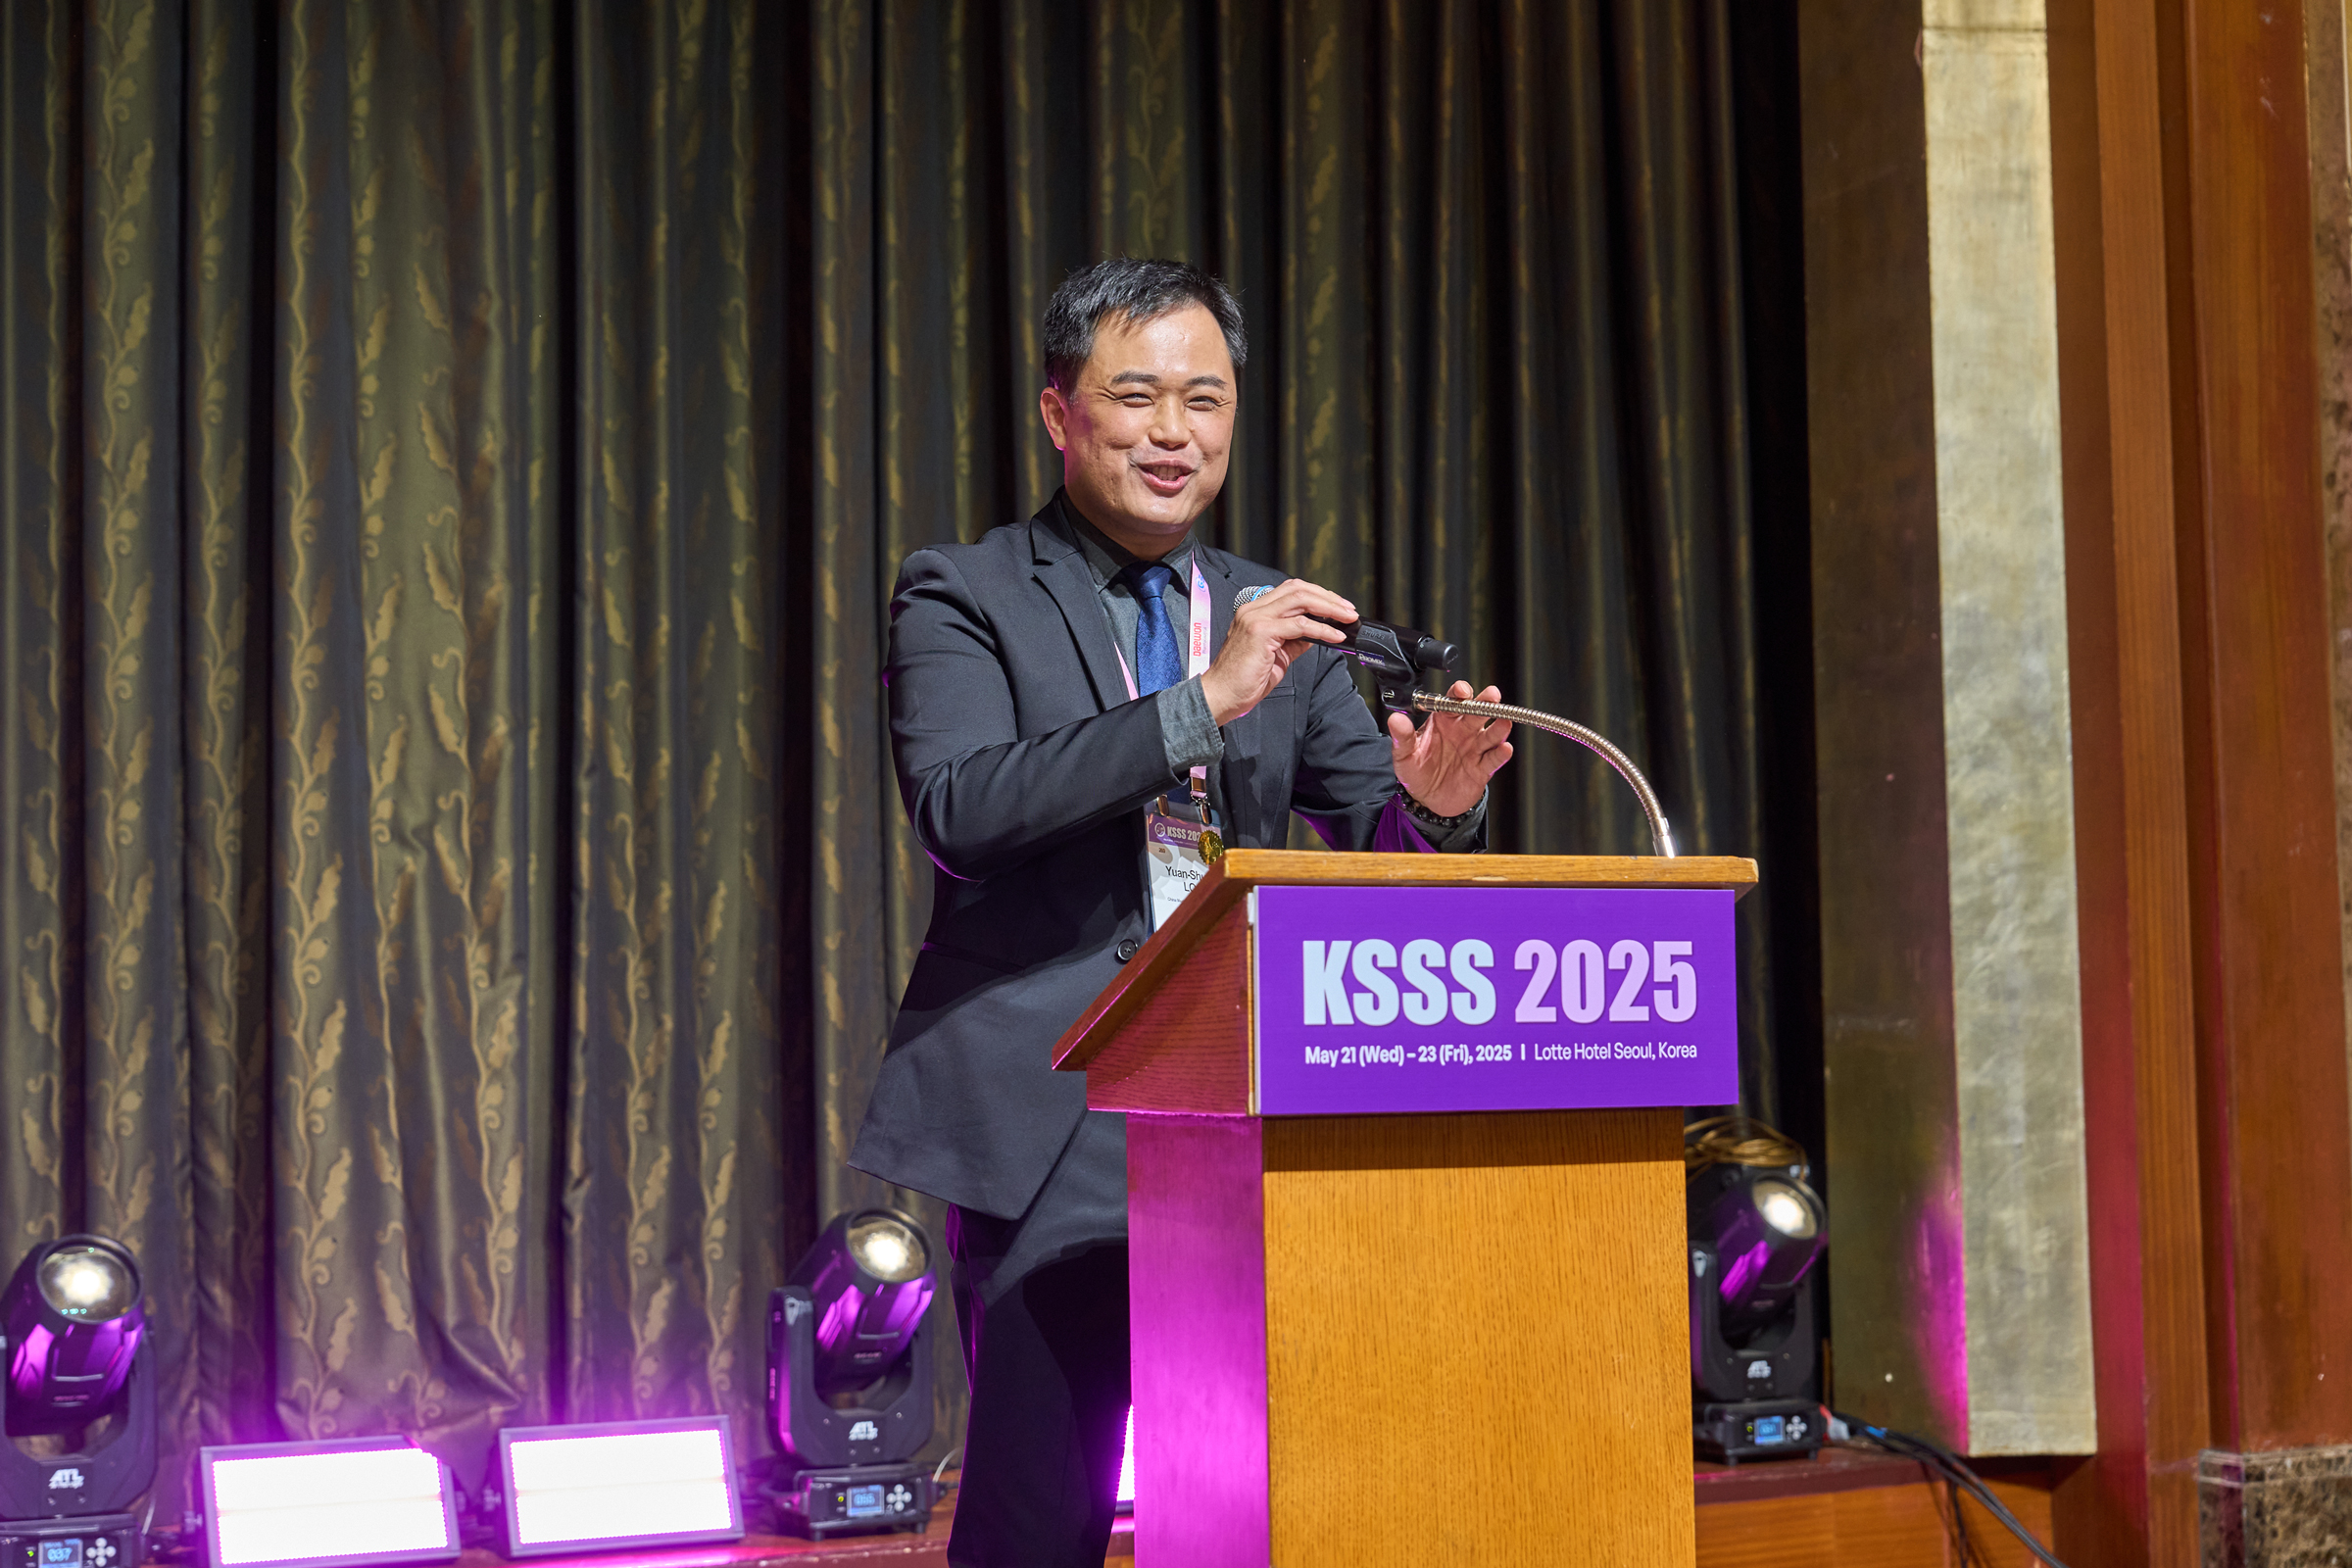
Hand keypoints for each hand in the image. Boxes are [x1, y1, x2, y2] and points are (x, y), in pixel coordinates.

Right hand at [1201, 578, 1354, 724]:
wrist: (1222, 695)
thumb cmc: (1244, 679)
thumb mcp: (1277, 654)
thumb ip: (1295, 639)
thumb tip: (1319, 632)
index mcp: (1255, 611)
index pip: (1291, 590)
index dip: (1318, 595)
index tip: (1339, 607)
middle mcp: (1253, 609)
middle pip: (1298, 589)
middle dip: (1328, 598)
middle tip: (1349, 611)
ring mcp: (1255, 618)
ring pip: (1300, 600)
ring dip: (1329, 608)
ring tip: (1347, 619)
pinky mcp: (1260, 632)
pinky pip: (1300, 625)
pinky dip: (1322, 630)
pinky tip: (1335, 636)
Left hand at [1391, 681, 1513, 816]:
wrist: (1426, 799)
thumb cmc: (1416, 770)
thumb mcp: (1404, 754)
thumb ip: (1402, 736)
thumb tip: (1395, 719)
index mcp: (1444, 720)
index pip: (1454, 700)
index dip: (1460, 693)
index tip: (1462, 692)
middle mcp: (1463, 730)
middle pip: (1478, 712)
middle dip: (1487, 702)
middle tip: (1492, 696)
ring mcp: (1475, 748)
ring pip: (1491, 734)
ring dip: (1499, 727)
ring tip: (1504, 722)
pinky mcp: (1482, 768)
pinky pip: (1494, 759)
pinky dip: (1501, 753)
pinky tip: (1504, 748)